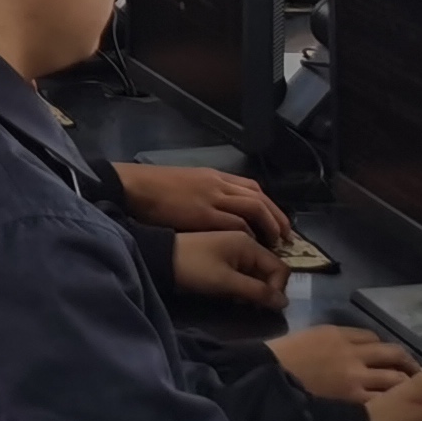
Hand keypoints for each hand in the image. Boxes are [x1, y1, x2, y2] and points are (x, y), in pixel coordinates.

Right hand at [115, 164, 286, 244]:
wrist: (135, 187)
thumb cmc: (154, 186)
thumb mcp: (186, 183)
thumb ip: (204, 192)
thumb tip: (217, 207)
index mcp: (213, 176)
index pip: (253, 188)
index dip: (270, 206)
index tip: (277, 221)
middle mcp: (218, 184)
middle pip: (260, 198)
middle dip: (277, 217)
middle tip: (286, 236)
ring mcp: (212, 198)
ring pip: (254, 208)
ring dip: (269, 226)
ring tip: (276, 243)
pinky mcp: (204, 214)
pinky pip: (235, 223)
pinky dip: (248, 233)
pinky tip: (252, 244)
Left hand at [170, 229, 287, 308]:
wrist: (157, 258)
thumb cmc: (193, 268)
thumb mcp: (226, 282)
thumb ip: (257, 291)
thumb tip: (284, 302)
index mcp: (248, 243)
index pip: (280, 268)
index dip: (277, 289)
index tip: (262, 305)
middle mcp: (244, 241)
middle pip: (269, 270)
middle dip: (264, 290)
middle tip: (247, 303)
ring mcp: (232, 247)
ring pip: (256, 272)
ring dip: (252, 288)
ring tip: (235, 299)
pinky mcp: (221, 255)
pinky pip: (242, 271)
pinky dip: (241, 283)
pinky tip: (227, 292)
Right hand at [267, 323, 415, 400]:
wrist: (263, 381)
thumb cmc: (276, 360)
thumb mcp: (303, 338)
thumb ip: (327, 342)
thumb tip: (344, 351)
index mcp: (336, 333)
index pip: (371, 337)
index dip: (382, 348)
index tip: (386, 358)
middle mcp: (352, 352)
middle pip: (392, 353)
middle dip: (406, 363)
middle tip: (414, 373)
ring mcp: (356, 377)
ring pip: (395, 378)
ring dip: (406, 385)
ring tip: (412, 394)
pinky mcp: (354, 401)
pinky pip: (384, 399)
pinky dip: (394, 403)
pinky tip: (396, 408)